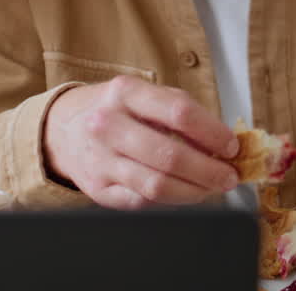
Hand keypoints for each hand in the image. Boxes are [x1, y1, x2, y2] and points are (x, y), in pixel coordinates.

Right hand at [42, 75, 240, 208]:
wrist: (63, 129)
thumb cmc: (116, 111)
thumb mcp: (144, 96)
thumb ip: (182, 113)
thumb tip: (223, 144)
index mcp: (125, 92)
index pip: (180, 113)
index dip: (213, 133)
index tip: (232, 147)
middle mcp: (108, 124)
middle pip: (170, 155)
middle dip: (209, 170)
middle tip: (229, 176)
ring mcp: (100, 159)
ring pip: (157, 185)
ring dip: (194, 191)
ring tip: (210, 188)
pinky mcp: (98, 189)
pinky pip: (143, 202)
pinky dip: (171, 201)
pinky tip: (183, 193)